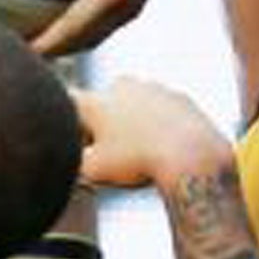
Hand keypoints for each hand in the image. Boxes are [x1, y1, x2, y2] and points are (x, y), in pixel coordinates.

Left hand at [24, 0, 184, 56]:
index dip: (48, 41)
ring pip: (85, 42)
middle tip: (8, 54)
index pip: (77, 25)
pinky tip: (37, 27)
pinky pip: (90, 31)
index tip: (19, 49)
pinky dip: (65, 35)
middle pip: (78, 43)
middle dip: (45, 53)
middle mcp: (124, 7)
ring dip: (55, 49)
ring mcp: (126, 13)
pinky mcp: (123, 11)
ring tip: (18, 48)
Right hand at [73, 77, 229, 188]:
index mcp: (95, 101)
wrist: (190, 155)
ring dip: (133, 121)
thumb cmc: (139, 162)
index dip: (70, 124)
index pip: (68, 103)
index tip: (77, 142)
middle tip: (112, 150)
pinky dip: (160, 123)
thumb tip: (70, 163)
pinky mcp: (177, 96)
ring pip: (135, 104)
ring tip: (142, 150)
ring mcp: (152, 88)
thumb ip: (74, 163)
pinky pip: (162, 109)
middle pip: (104, 102)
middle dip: (104, 122)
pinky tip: (164, 145)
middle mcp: (121, 86)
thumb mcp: (93, 172)